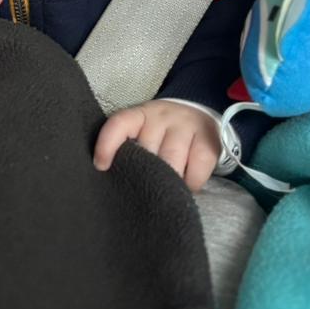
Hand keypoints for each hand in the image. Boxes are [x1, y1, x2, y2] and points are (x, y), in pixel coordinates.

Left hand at [93, 99, 220, 191]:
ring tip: (164, 193)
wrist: (197, 117)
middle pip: (148, 151)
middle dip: (145, 175)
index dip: (107, 145)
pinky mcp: (208, 140)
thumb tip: (112, 177)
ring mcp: (186, 126)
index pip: (119, 124)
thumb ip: (130, 150)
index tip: (101, 166)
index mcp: (139, 115)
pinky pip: (197, 167)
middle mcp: (162, 116)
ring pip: (172, 160)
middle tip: (143, 190)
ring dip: (168, 182)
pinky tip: (186, 186)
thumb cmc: (160, 135)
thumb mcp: (141, 134)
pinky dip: (191, 183)